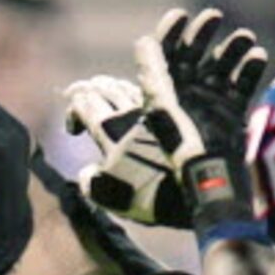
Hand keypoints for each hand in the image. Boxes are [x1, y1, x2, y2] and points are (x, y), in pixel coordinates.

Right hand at [62, 73, 186, 228]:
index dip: (76, 112)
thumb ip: (93, 183)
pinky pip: (157, 81)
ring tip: (109, 87)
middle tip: (88, 95)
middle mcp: (130, 113)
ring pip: (129, 82)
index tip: (76, 127)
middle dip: (92, 90)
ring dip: (115, 83)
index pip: (83, 106)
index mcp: (110, 132)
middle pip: (105, 89)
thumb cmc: (155, 198)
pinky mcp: (180, 106)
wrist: (198, 190)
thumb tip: (86, 172)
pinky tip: (144, 84)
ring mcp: (157, 106)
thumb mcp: (113, 197)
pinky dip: (147, 76)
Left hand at [132, 7, 267, 217]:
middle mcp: (185, 95)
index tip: (180, 14)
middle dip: (202, 34)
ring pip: (222, 66)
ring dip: (232, 48)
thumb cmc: (180, 142)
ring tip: (244, 36)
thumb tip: (143, 41)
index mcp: (162, 92)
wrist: (211, 177)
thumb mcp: (158, 104)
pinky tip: (258, 56)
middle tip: (213, 15)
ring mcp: (210, 102)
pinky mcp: (233, 112)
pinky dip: (251, 69)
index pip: (163, 56)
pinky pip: (243, 84)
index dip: (170, 33)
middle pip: (194, 55)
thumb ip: (151, 73)